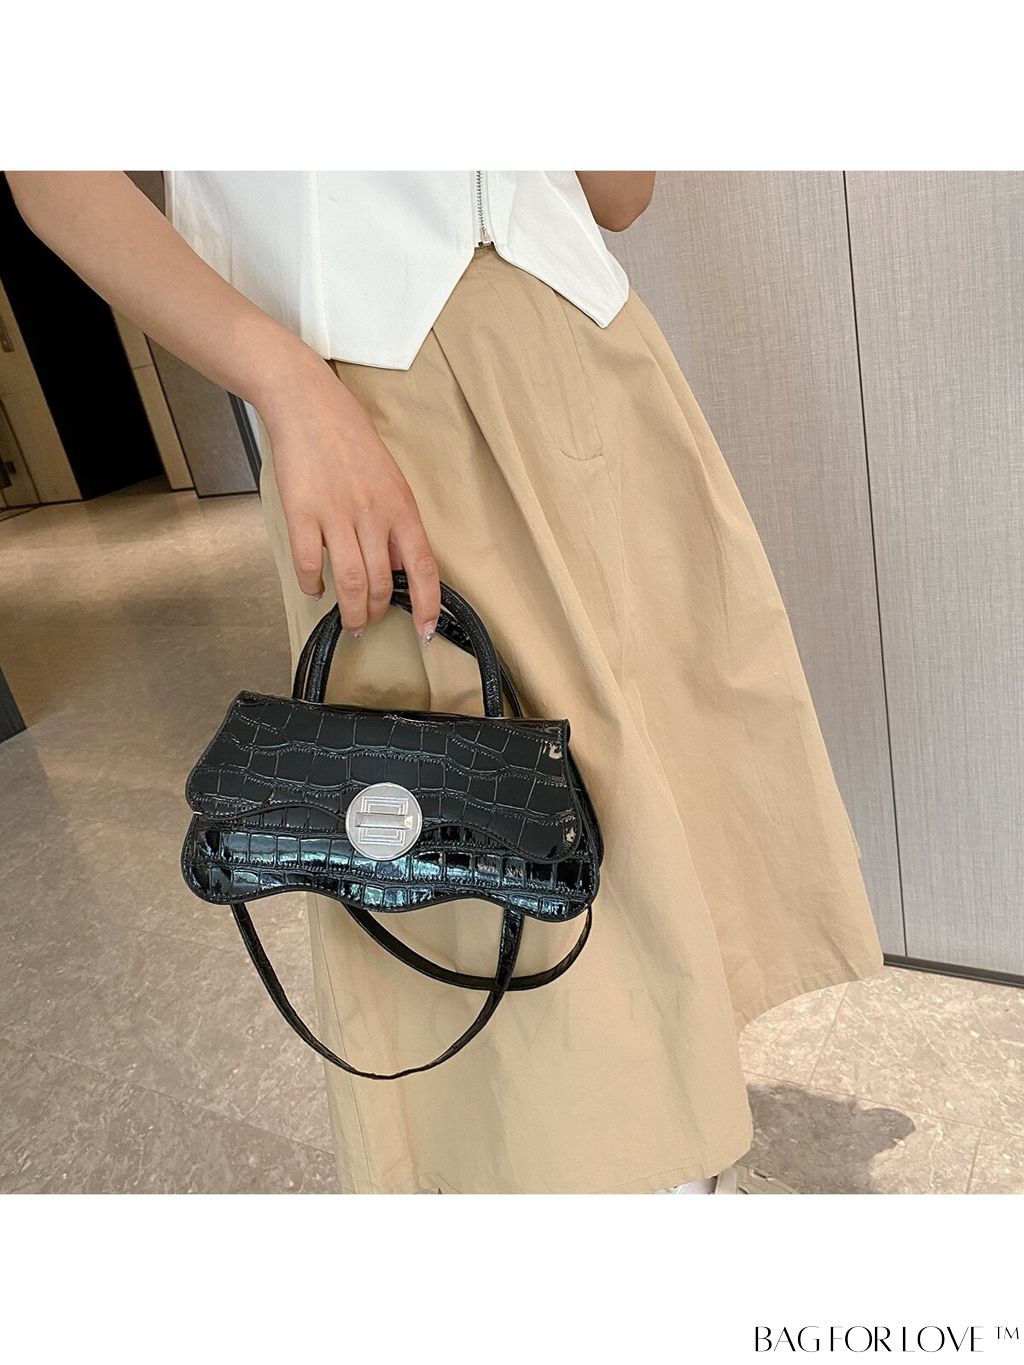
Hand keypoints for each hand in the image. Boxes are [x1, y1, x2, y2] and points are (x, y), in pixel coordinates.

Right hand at [259, 357, 439, 640]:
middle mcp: (373, 515)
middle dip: (377, 613)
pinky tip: (316, 589)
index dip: (427, 605)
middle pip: (382, 584)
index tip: (425, 631)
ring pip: (350, 583)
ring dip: (351, 611)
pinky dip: (313, 586)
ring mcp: (336, 515)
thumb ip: (396, 524)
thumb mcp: (391, 481)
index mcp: (401, 508)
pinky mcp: (302, 513)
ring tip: (349, 620)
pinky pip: (309, 566)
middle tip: (369, 621)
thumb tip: (401, 566)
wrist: (310, 406)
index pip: (423, 568)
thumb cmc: (352, 441)